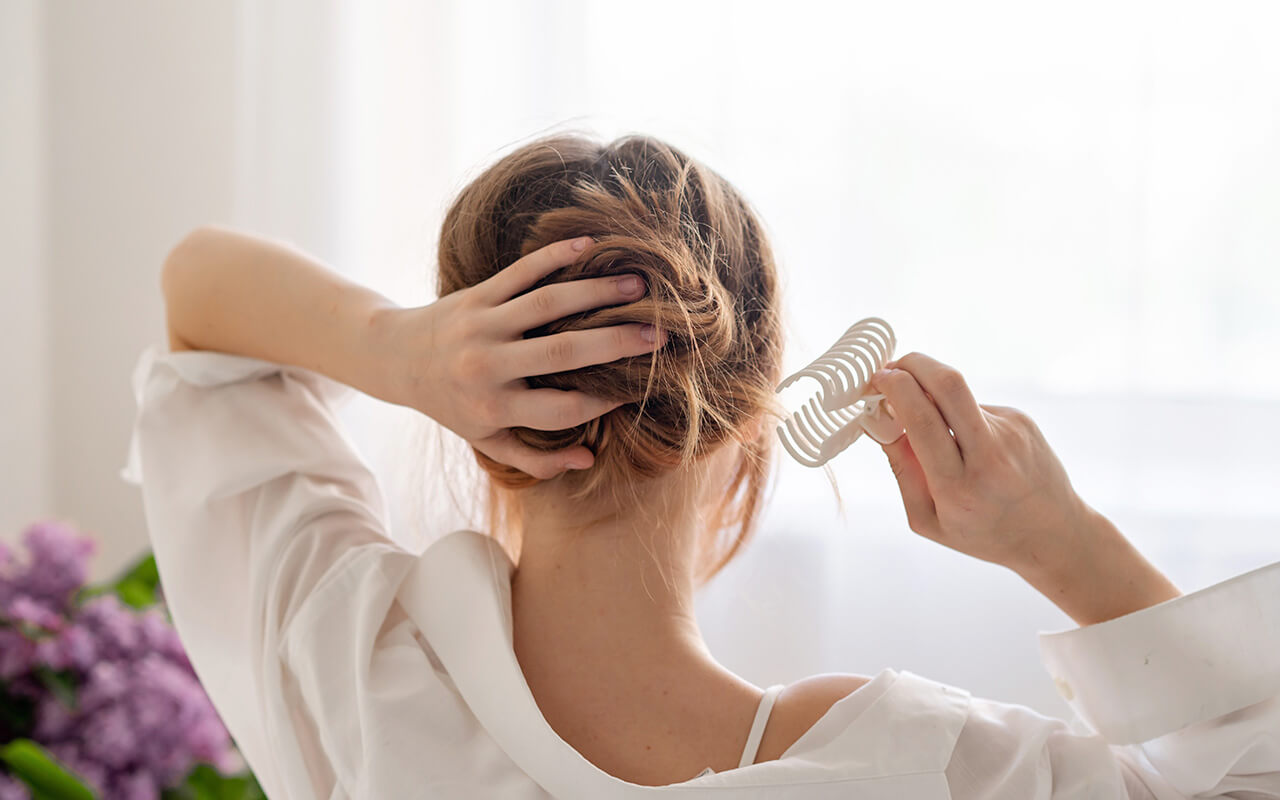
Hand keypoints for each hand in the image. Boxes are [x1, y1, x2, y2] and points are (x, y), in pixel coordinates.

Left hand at [375, 236, 664, 479]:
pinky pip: (520, 271)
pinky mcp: (476, 294)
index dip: (602, 402)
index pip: (562, 409)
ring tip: (638, 285)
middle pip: (563, 352)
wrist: (396, 359)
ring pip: (547, 304)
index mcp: (494, 409)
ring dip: (597, 291)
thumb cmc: (452, 404)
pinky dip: (555, 255)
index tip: (635, 390)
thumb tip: (588, 459)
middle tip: (660, 334)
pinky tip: (590, 244)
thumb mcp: (486, 441)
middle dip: (616, 342)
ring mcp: (481, 326)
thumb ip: (535, 459)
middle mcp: (487, 367)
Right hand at [868, 353, 1092, 575]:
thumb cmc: (985, 532)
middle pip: (949, 383)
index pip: (922, 419)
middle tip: (892, 369)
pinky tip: (970, 445)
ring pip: (958, 394)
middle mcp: (990, 455)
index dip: (895, 389)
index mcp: (958, 487)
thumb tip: (879, 422)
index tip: (877, 381)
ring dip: (933, 397)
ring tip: (936, 429)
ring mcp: (1011, 433)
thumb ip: (902, 470)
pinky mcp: (1022, 420)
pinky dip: (959, 416)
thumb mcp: (928, 519)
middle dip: (912, 363)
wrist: (1054, 534)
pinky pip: (975, 406)